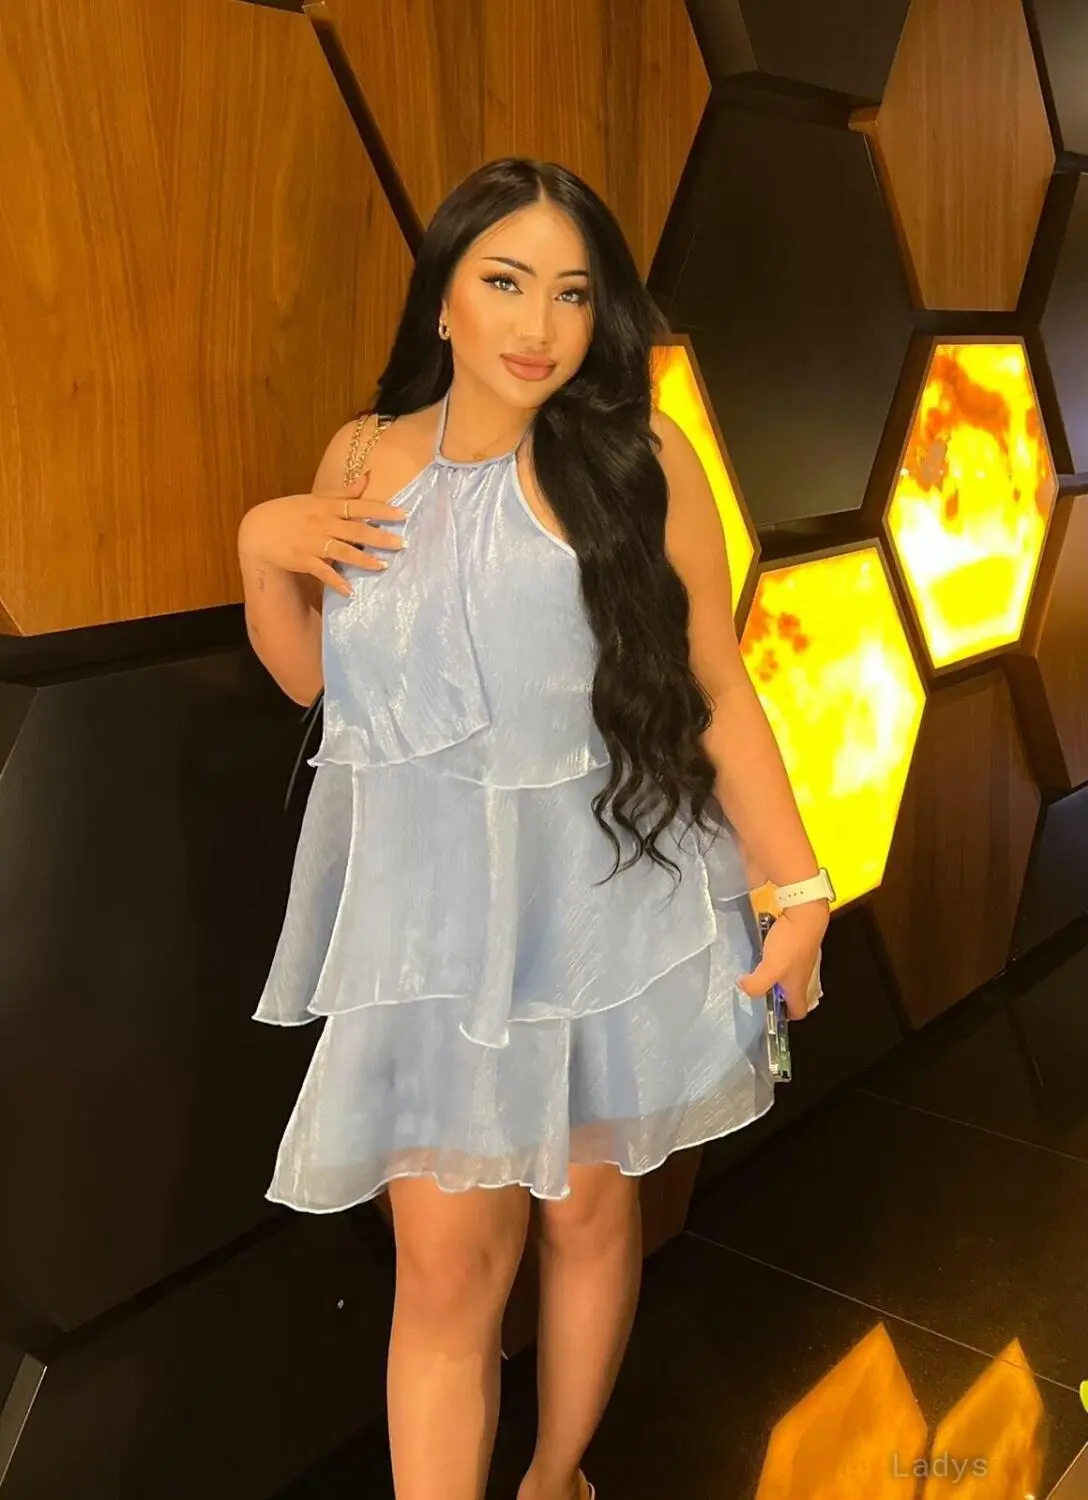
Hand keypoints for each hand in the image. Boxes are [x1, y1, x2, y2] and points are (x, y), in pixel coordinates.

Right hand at [238, 471, 407, 597]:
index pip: (359, 505)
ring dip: (363, 559)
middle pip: (356, 529)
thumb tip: (367, 477)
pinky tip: (350, 591)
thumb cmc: (291, 512)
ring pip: (343, 551)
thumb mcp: (317, 498)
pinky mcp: (304, 560)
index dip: (382, 510)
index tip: (403, 514)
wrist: (259, 530)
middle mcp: (323, 523)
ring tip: (383, 566)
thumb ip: (344, 492)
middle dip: (380, 537)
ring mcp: (314, 543)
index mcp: (327, 506)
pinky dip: (336, 581)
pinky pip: (323, 572)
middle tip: (402, 544)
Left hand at [738, 901, 828, 1019]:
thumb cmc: (789, 945)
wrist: (805, 913)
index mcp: (799, 987)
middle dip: (780, 996)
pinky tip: (765, 951)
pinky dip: (778, 959)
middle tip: (762, 989)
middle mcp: (804, 975)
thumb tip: (743, 987)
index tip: (770, 1012)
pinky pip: (789, 958)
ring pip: (791, 975)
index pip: (799, 1011)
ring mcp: (803, 959)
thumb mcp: (769, 969)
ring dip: (777, 976)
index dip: (786, 1016)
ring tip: (759, 971)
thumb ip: (756, 984)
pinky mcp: (800, 943)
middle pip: (795, 994)